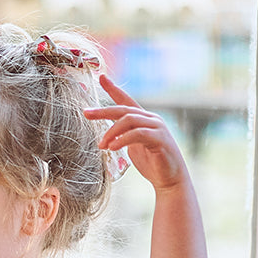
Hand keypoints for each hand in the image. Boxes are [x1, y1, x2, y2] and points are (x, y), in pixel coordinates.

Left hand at [85, 74, 188, 191]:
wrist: (170, 180)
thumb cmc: (153, 164)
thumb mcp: (134, 148)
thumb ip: (125, 137)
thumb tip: (111, 136)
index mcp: (143, 119)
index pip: (126, 101)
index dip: (113, 88)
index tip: (101, 77)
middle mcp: (151, 119)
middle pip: (123, 109)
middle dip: (103, 111)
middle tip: (86, 113)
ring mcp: (157, 127)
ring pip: (129, 120)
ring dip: (112, 132)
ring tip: (101, 145)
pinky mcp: (160, 139)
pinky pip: (138, 134)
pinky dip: (123, 140)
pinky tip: (113, 147)